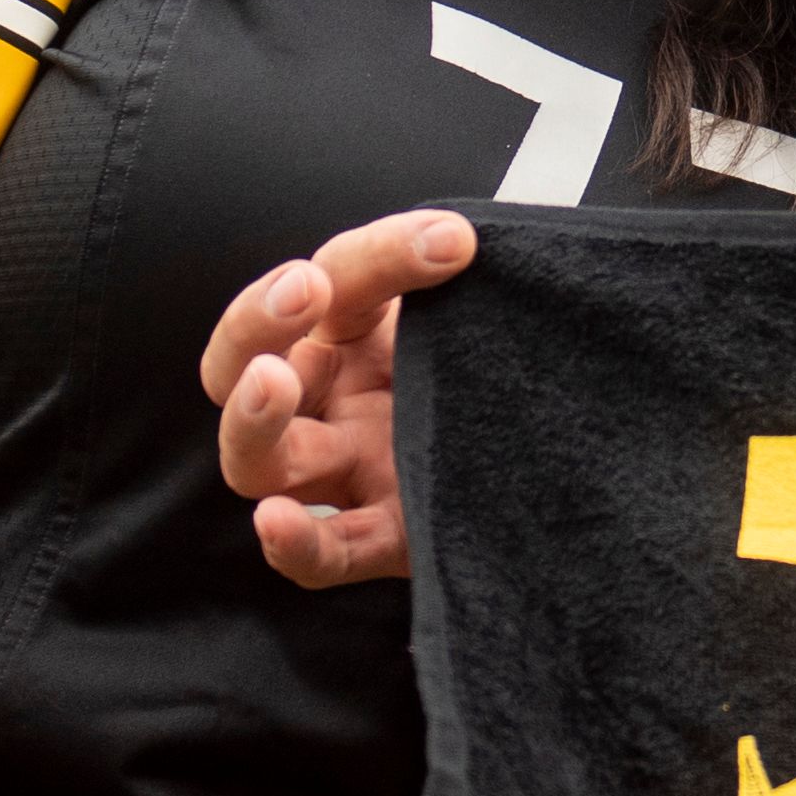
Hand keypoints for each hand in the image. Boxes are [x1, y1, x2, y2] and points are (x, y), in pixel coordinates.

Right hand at [201, 211, 475, 586]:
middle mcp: (332, 401)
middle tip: (305, 288)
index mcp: (351, 333)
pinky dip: (293, 543)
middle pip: (244, 365)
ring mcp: (348, 473)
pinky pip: (321, 557)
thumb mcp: (480, 315)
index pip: (338, 280)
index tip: (453, 241)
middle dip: (259, 321)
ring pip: (259, 461)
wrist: (552, 456)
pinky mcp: (385, 540)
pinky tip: (276, 521)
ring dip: (256, 420)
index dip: (381, 254)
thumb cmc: (499, 371)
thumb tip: (468, 239)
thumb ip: (470, 282)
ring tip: (271, 382)